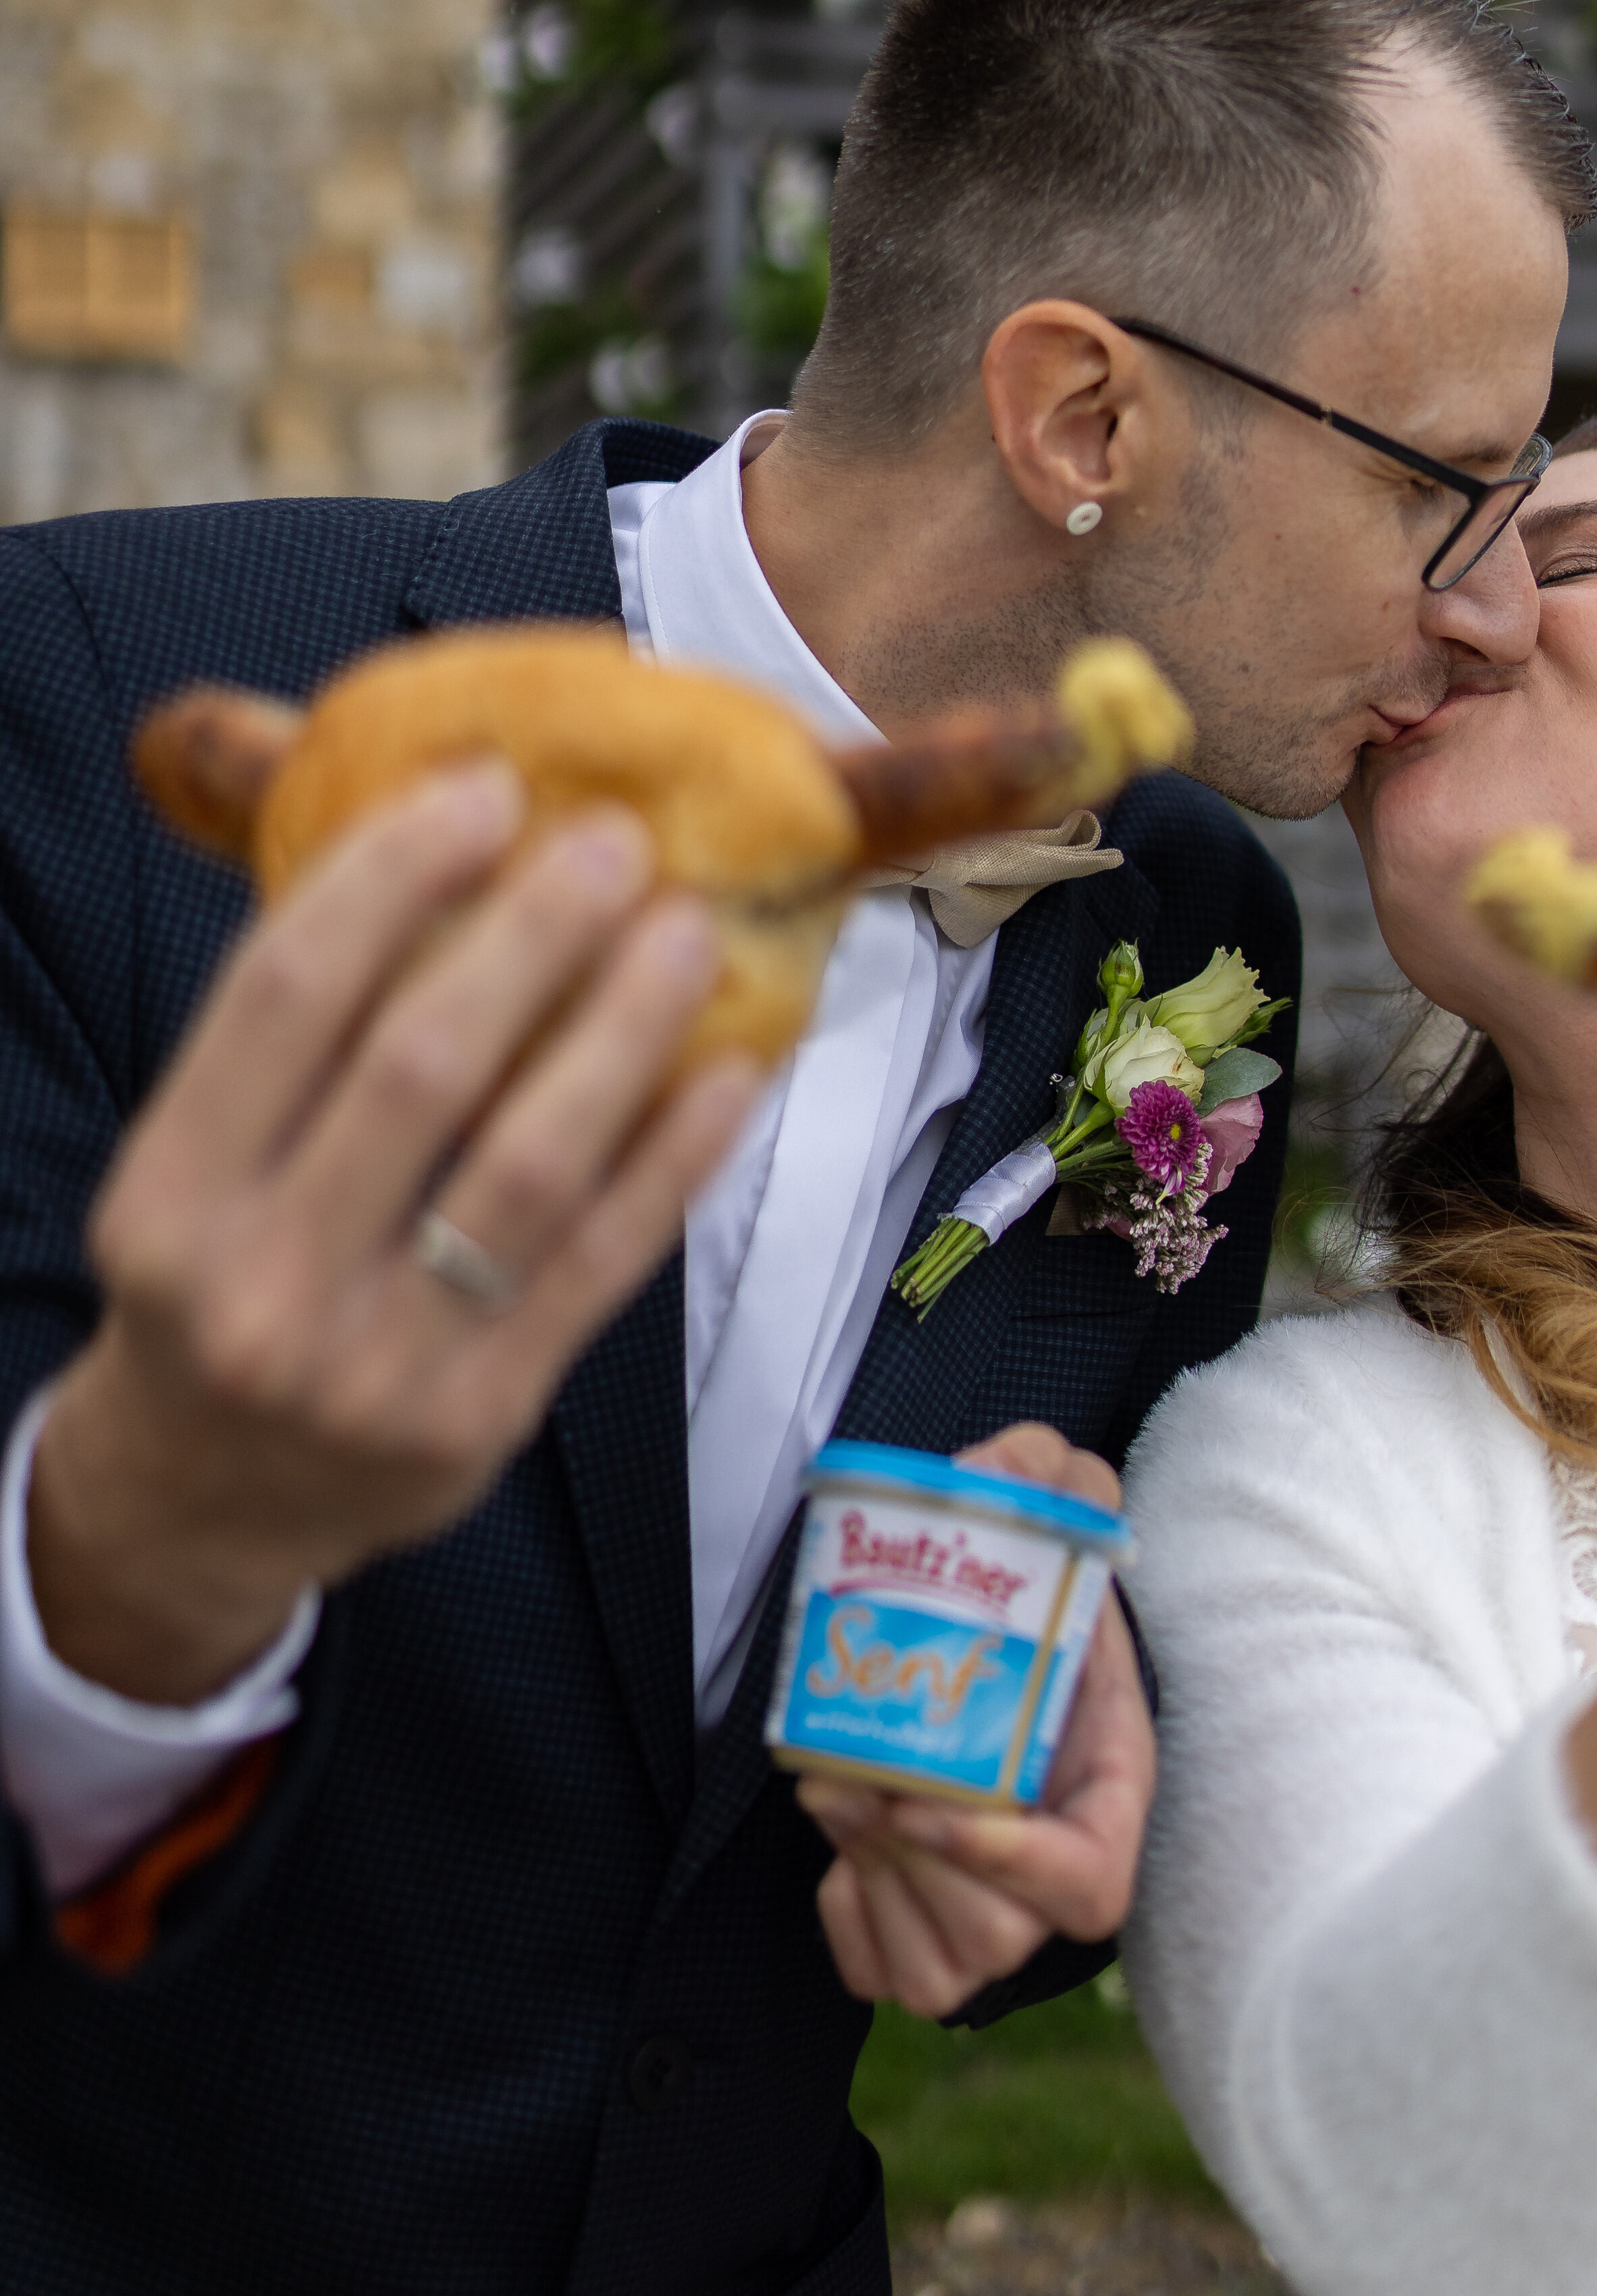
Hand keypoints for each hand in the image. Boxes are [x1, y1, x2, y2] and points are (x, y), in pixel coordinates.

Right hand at [28, 764, 763, 1703]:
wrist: (199, 1505)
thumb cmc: (219, 1286)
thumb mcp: (194, 1167)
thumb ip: (295, 1042)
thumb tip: (444, 856)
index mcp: (168, 1193)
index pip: (286, 996)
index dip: (392, 874)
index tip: (483, 790)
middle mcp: (260, 1279)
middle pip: (422, 1066)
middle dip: (532, 934)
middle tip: (615, 842)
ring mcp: (377, 1360)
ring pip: (531, 1162)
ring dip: (624, 1028)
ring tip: (686, 931)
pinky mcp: (483, 1415)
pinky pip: (605, 1260)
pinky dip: (675, 1156)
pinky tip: (729, 1071)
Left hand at [800, 1421, 1155, 2018]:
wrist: (983, 1639)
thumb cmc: (1025, 1584)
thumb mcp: (1048, 1512)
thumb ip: (1043, 1474)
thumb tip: (1014, 1460)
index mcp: (1108, 1791)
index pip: (1090, 1885)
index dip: (1014, 1865)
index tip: (929, 1805)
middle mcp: (1056, 1871)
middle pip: (999, 1932)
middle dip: (911, 1865)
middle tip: (849, 1784)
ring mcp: (995, 1913)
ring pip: (938, 1969)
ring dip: (875, 1889)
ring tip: (837, 1796)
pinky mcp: (928, 1932)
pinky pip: (883, 1976)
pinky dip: (851, 1929)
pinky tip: (840, 1855)